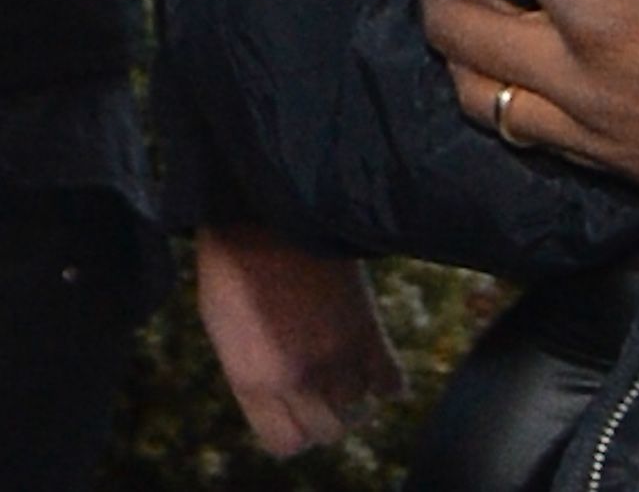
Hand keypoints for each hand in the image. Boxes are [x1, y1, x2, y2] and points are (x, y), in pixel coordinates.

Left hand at [194, 223, 402, 456]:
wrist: (268, 214)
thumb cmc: (236, 267)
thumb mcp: (228, 333)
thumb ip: (256, 372)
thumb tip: (283, 393)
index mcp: (253, 383)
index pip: (287, 442)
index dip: (296, 429)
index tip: (300, 410)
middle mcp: (297, 379)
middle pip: (328, 430)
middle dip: (329, 416)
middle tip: (329, 393)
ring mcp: (335, 355)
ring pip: (359, 409)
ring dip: (358, 397)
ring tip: (354, 378)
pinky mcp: (367, 327)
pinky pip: (390, 381)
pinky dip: (391, 384)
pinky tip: (385, 375)